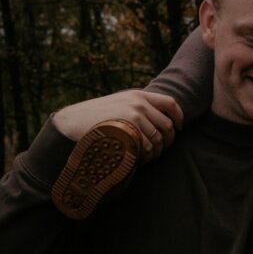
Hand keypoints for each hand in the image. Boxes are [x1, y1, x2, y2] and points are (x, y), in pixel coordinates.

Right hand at [52, 90, 183, 161]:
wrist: (73, 121)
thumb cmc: (95, 116)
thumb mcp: (118, 104)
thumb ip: (137, 107)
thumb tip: (158, 122)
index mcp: (138, 95)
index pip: (170, 103)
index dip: (179, 117)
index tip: (179, 128)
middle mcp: (139, 103)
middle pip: (167, 124)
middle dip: (168, 140)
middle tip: (161, 149)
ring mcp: (134, 115)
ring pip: (159, 138)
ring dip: (157, 151)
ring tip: (148, 156)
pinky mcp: (128, 129)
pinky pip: (147, 146)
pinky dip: (147, 156)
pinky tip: (139, 159)